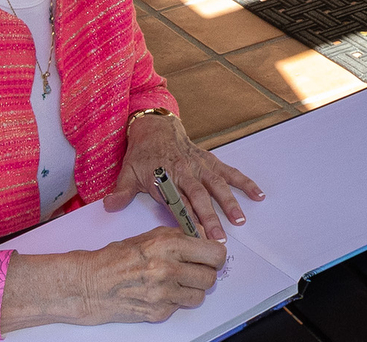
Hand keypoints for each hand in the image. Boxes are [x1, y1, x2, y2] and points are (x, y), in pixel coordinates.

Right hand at [70, 226, 228, 323]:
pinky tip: (162, 291)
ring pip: (200, 295)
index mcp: (168, 245)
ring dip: (193, 289)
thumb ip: (180, 236)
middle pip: (210, 277)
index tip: (212, 256)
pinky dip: (176, 300)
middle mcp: (168, 270)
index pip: (214, 254)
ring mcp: (163, 294)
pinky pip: (181, 307)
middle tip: (196, 269)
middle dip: (206, 273)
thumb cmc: (117, 257)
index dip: (216, 255)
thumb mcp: (150, 235)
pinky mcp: (158, 312)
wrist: (92, 284)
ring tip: (178, 281)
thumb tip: (205, 236)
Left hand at [104, 112, 264, 240]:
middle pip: (200, 197)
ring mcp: (199, 166)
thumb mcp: (127, 172)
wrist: (155, 126)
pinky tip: (257, 194)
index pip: (177, 203)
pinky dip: (244, 182)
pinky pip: (229, 172)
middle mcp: (185, 172)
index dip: (186, 221)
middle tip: (219, 238)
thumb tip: (109, 206)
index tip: (194, 238)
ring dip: (230, 202)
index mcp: (166, 178)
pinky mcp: (209, 160)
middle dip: (210, 218)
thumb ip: (121, 192)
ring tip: (240, 220)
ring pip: (217, 185)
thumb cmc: (142, 153)